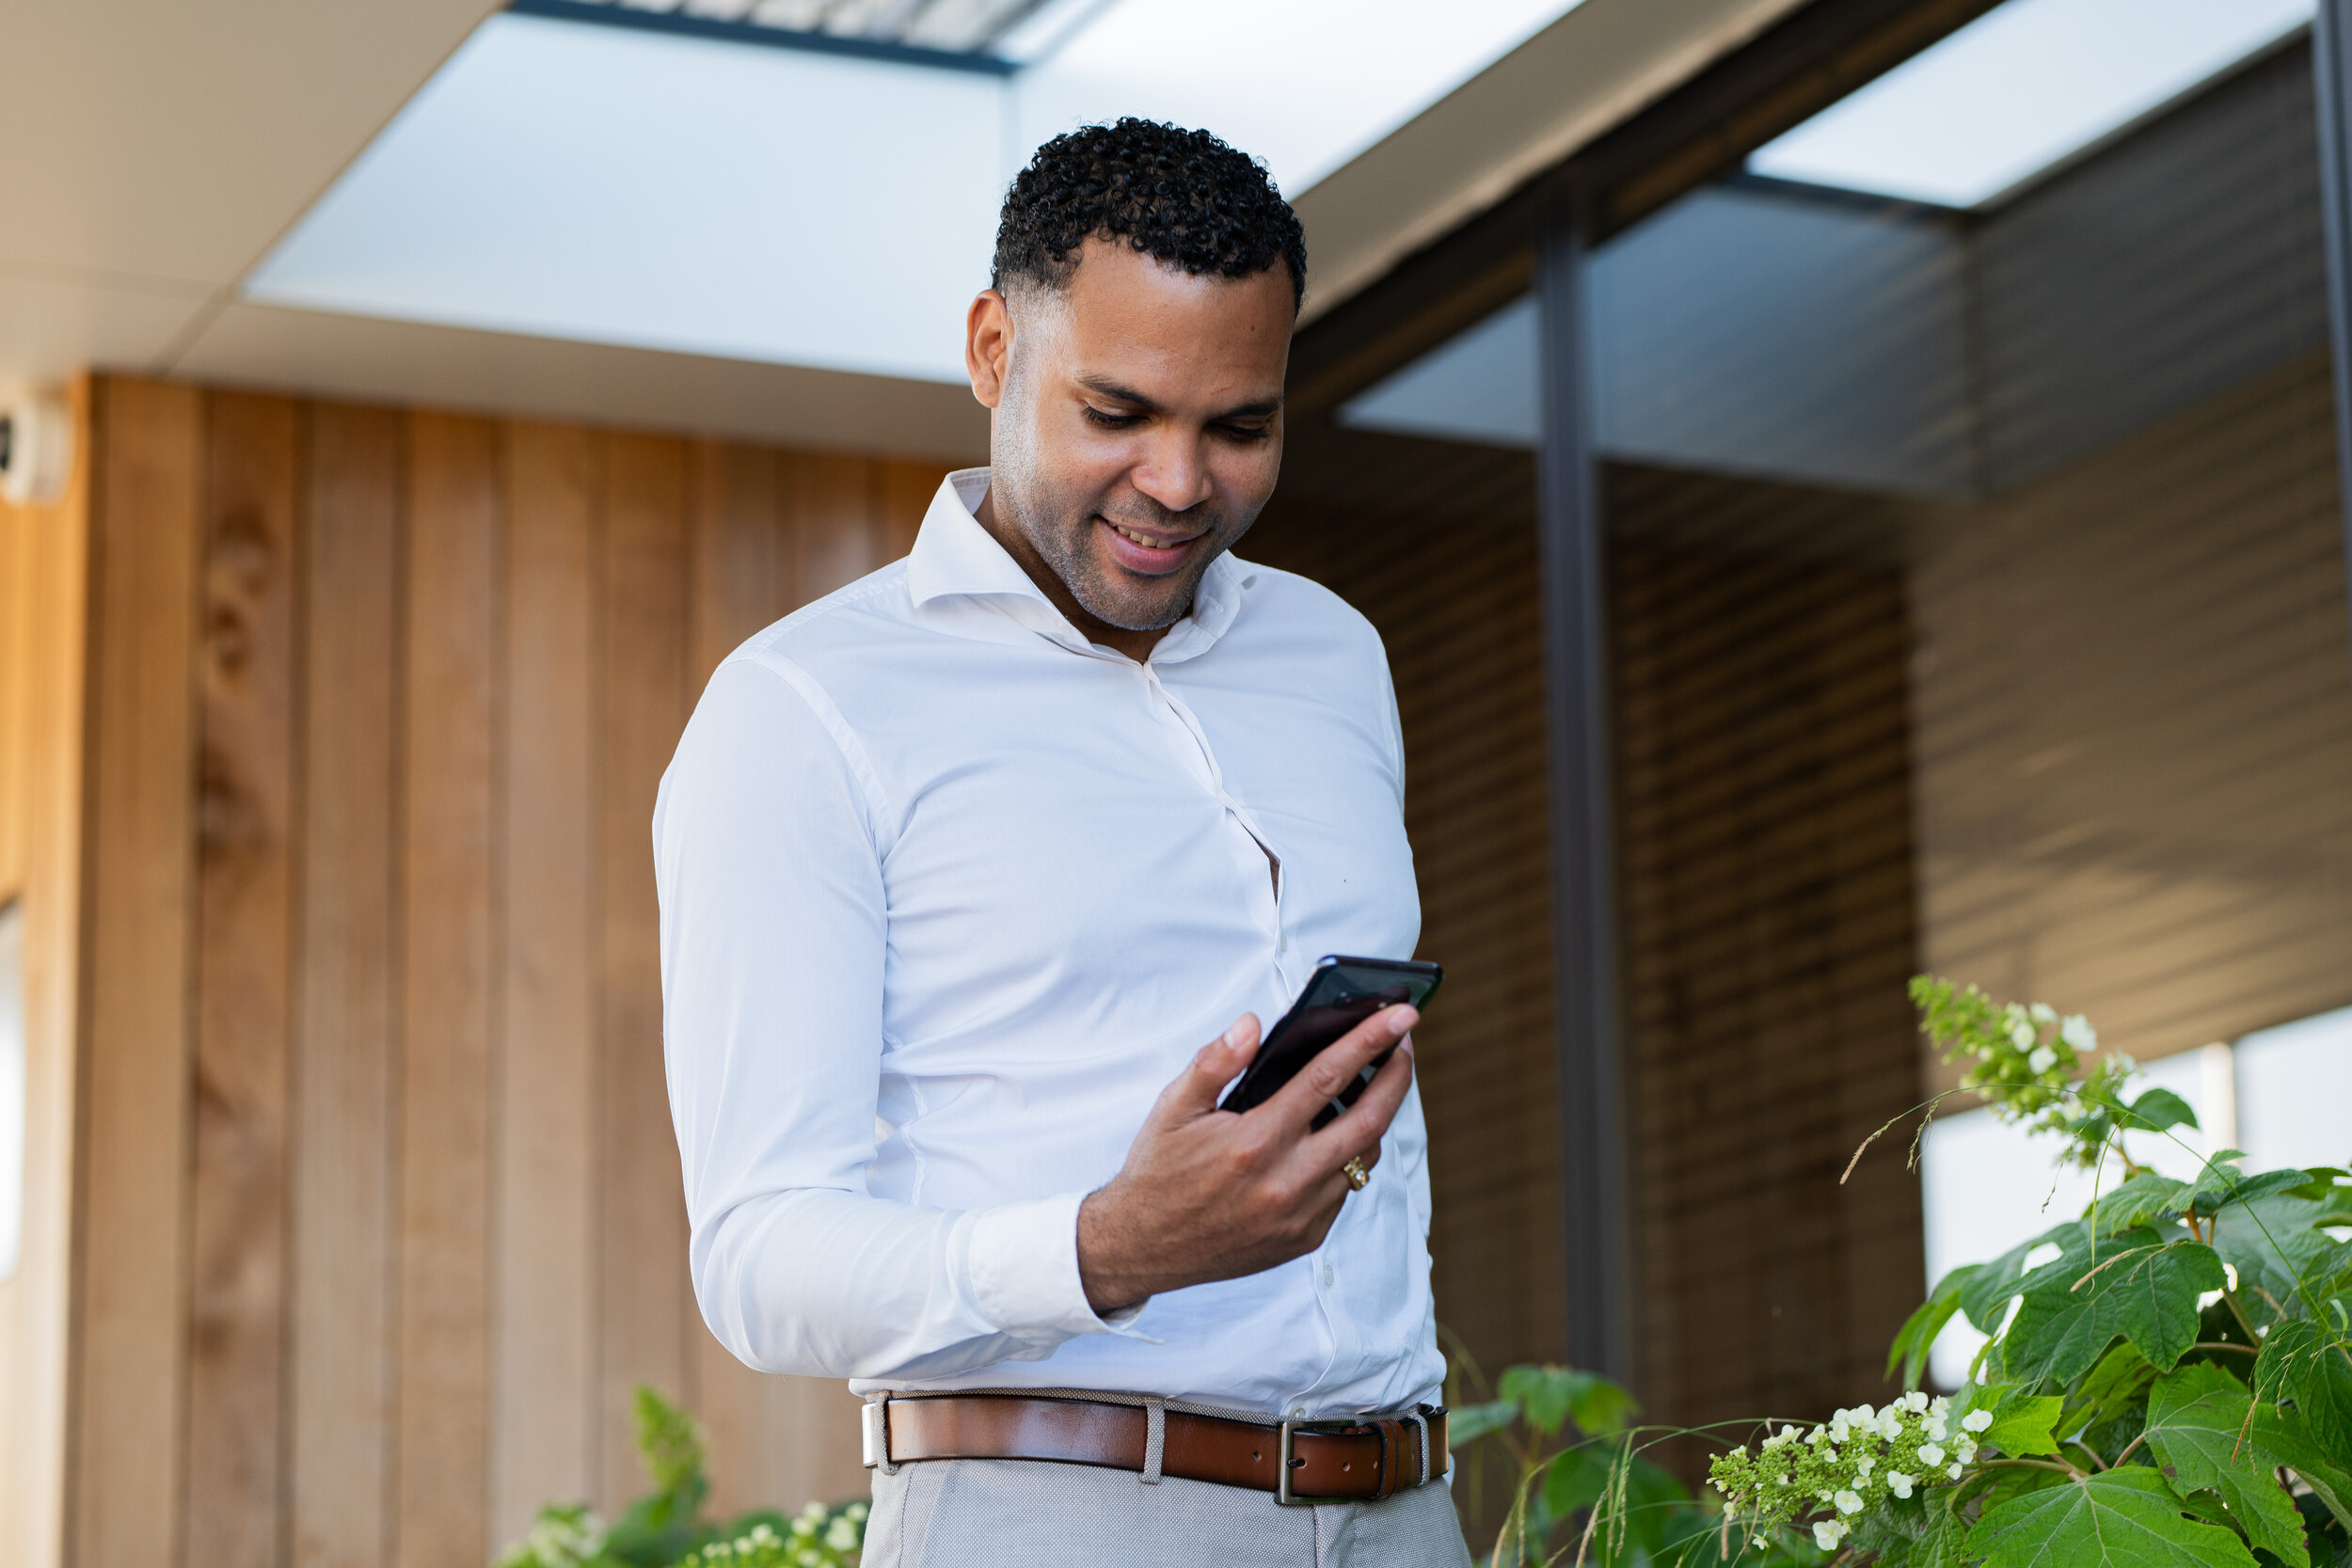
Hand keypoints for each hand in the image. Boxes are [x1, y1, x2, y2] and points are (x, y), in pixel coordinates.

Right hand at [1075, 1005, 1416, 1314]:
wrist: (1142, 1247)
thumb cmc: (1158, 1171)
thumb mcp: (1172, 1108)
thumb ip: (1215, 1062)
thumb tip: (1252, 1024)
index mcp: (1254, 1142)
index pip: (1328, 1078)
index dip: (1370, 1041)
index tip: (1400, 1015)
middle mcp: (1285, 1182)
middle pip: (1369, 1121)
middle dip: (1397, 1076)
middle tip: (1404, 1045)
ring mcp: (1300, 1216)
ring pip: (1364, 1158)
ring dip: (1375, 1118)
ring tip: (1371, 1085)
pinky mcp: (1305, 1238)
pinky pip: (1345, 1189)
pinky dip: (1348, 1156)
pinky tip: (1334, 1134)